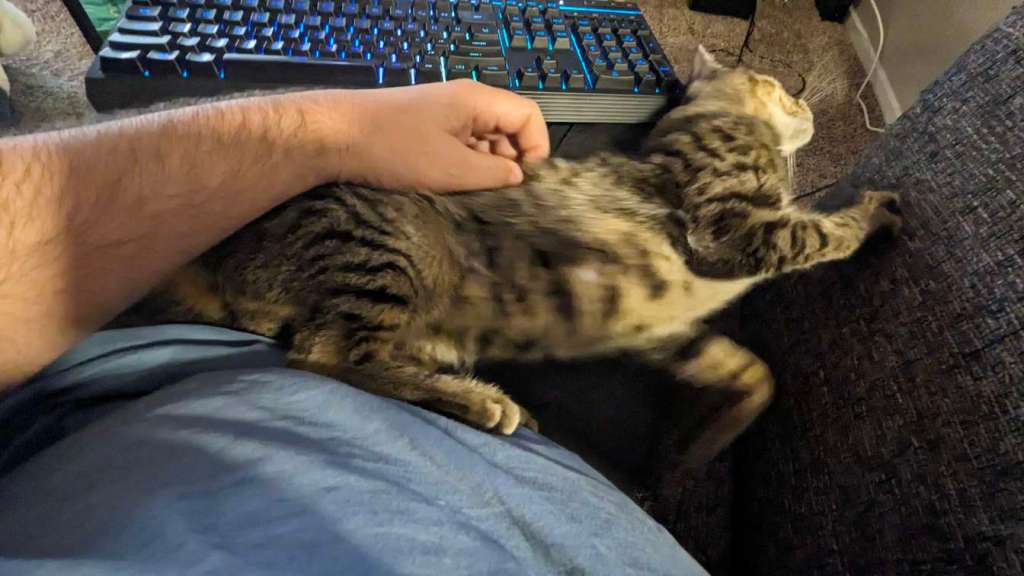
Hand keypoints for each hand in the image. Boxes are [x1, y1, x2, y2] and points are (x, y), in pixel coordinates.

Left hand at [306, 80, 549, 192]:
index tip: (525, 182)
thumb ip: (495, 174)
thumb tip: (518, 177)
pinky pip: (459, 145)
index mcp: (477, 100)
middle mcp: (464, 101)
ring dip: (483, 168)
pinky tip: (446, 187)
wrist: (334, 137)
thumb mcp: (453, 170)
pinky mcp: (424, 128)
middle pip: (507, 128)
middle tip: (495, 194)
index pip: (529, 116)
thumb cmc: (395, 149)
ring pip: (482, 141)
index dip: (536, 149)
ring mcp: (443, 114)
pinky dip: (461, 166)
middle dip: (509, 162)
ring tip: (468, 193)